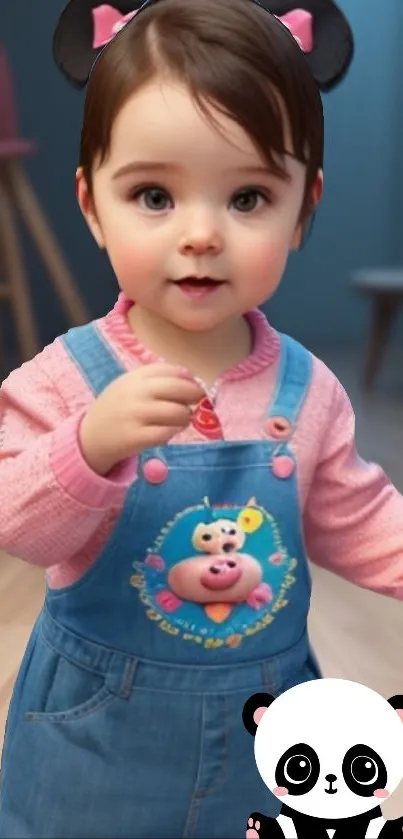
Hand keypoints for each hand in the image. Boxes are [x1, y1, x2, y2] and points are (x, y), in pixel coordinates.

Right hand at [79, 363, 203, 475]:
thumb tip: (191, 377)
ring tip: (182, 419)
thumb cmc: (118, 408)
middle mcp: (136, 392)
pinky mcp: (136, 437)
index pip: (173, 371)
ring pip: (178, 412)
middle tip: (195, 403)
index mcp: (136, 376)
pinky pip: (168, 433)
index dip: (189, 379)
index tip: (193, 386)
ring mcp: (136, 415)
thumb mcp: (130, 385)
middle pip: (180, 389)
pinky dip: (173, 432)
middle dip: (195, 396)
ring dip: (186, 417)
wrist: (91, 435)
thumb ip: (156, 379)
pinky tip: (168, 431)